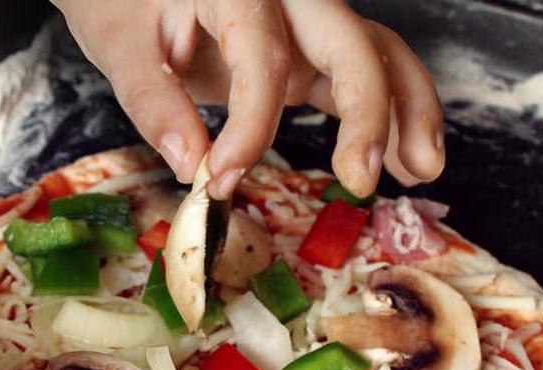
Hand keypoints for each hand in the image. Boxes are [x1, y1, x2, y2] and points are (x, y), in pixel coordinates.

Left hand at [55, 0, 444, 197]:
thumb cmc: (122, 3)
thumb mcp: (120, 47)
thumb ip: (154, 102)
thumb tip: (190, 164)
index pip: (261, 56)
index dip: (248, 124)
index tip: (219, 179)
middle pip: (350, 42)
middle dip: (368, 111)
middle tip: (362, 178)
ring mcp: (306, 21)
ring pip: (376, 53)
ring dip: (406, 111)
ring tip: (421, 170)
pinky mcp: (310, 49)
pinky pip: (363, 72)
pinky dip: (389, 115)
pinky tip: (405, 160)